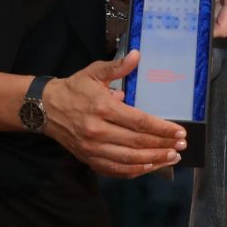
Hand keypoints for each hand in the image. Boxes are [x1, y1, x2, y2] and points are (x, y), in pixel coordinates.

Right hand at [40, 50, 186, 178]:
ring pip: (128, 160)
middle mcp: (98, 131)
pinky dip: (135, 171)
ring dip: (153, 161)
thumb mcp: (94, 72)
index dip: (162, 128)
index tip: (179, 132)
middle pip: (137, 143)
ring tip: (172, 157)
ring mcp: (92, 149)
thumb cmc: (74, 89)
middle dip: (162, 145)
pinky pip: (116, 170)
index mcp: (102, 108)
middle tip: (181, 146)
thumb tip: (137, 55)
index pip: (139, 122)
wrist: (46, 108)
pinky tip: (150, 167)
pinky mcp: (88, 159)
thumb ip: (117, 67)